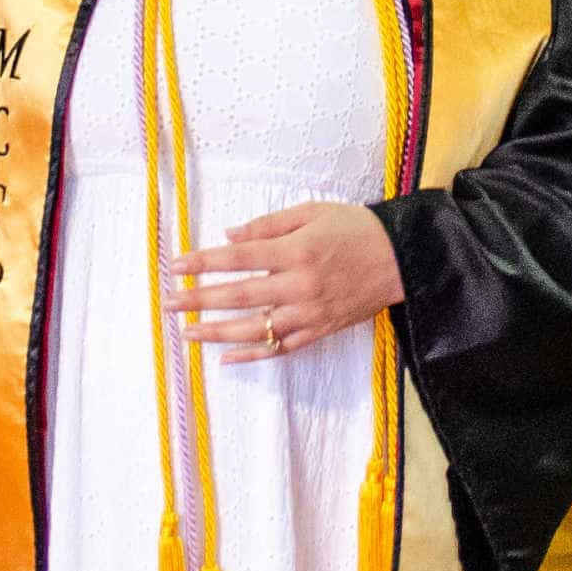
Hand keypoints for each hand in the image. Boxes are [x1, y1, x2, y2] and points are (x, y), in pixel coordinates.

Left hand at [172, 201, 405, 364]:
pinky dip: (253, 355)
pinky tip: (226, 357)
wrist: (403, 259)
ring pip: (256, 329)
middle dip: (199, 299)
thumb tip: (228, 237)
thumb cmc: (355, 229)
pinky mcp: (320, 331)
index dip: (204, 262)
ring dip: (217, 332)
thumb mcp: (312, 212)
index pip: (239, 258)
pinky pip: (281, 348)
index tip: (176, 265)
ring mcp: (310, 313)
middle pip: (240, 296)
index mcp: (297, 251)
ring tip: (186, 332)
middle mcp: (300, 285)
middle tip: (168, 303)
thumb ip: (267, 226)